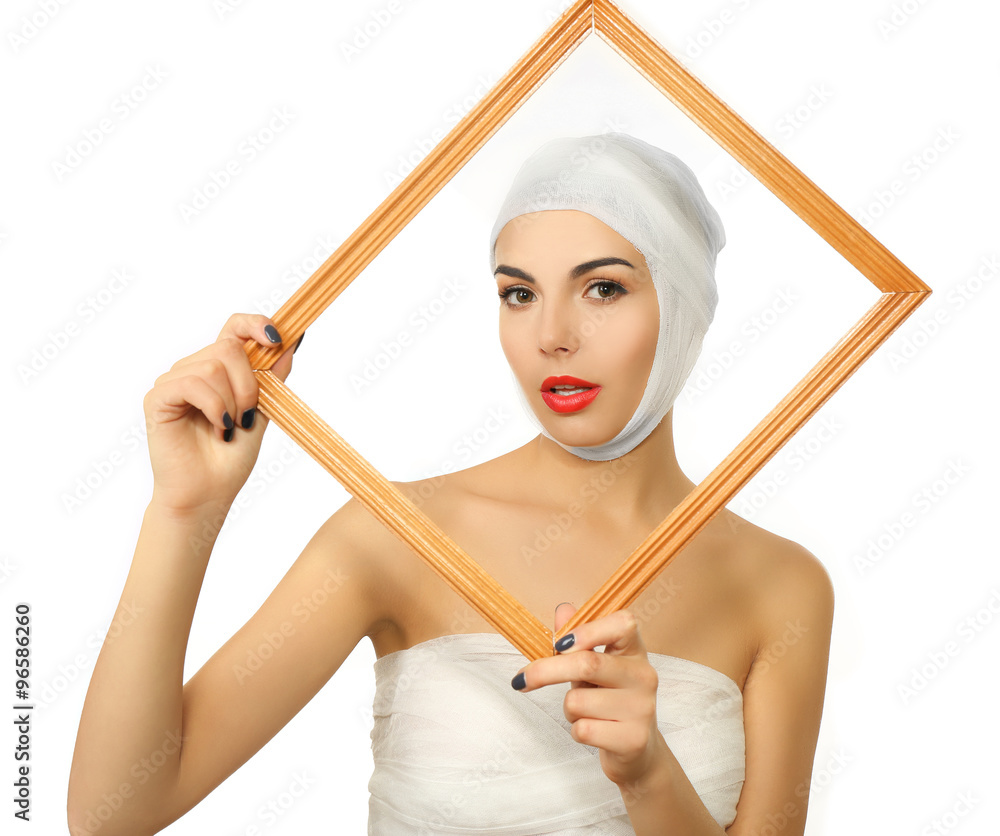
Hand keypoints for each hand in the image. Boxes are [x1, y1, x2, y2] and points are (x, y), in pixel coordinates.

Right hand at [143, 313, 298, 516]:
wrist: (209, 494)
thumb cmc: (230, 458)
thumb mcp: (262, 412)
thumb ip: (273, 378)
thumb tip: (292, 342)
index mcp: (219, 369)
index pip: (234, 327)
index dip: (255, 324)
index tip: (277, 338)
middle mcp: (194, 369)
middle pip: (228, 348)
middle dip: (249, 384)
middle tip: (248, 415)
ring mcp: (174, 382)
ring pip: (213, 366)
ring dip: (232, 401)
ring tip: (230, 427)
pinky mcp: (158, 398)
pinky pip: (192, 384)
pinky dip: (215, 406)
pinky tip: (220, 426)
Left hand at [511, 604, 668, 788]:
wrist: (637, 750)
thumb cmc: (609, 700)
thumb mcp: (594, 666)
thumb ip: (577, 638)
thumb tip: (563, 610)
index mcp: (634, 651)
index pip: (623, 624)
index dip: (588, 630)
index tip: (558, 644)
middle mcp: (643, 675)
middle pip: (587, 664)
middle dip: (546, 671)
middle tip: (520, 680)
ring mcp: (642, 708)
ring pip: (577, 702)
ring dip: (568, 710)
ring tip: (586, 713)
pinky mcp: (634, 739)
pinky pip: (583, 730)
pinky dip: (576, 731)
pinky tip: (594, 731)